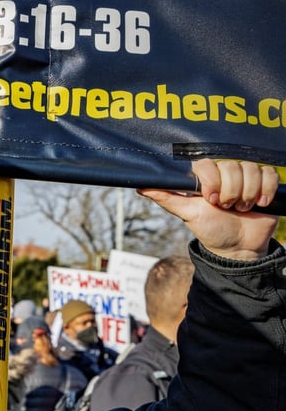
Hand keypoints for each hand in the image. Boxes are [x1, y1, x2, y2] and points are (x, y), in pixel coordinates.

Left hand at [138, 159, 279, 260]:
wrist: (238, 247)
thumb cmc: (210, 229)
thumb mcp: (187, 214)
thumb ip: (166, 198)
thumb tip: (139, 186)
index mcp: (206, 177)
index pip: (208, 163)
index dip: (212, 180)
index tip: (211, 200)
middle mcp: (226, 173)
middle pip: (231, 166)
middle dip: (230, 192)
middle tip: (226, 207)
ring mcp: (246, 177)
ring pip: (251, 170)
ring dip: (247, 194)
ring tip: (241, 208)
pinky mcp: (266, 182)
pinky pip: (270, 174)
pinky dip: (266, 191)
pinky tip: (260, 204)